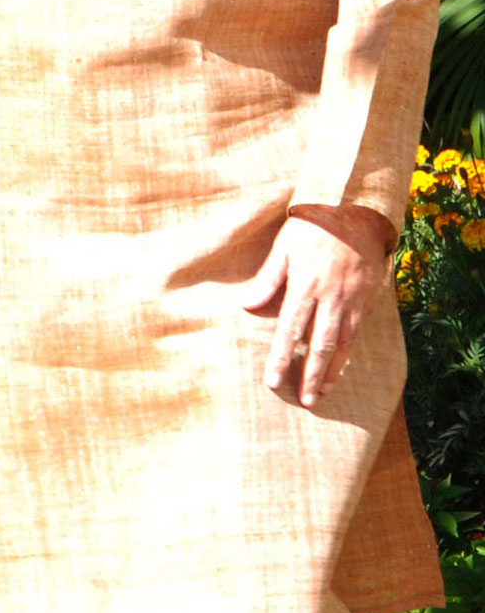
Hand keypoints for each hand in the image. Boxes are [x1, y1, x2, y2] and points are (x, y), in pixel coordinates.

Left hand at [237, 204, 394, 406]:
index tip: (273, 381)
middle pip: (319, 346)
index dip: (280, 358)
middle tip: (305, 400)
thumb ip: (267, 279)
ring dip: (332, 371)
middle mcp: (330, 298)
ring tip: (322, 392)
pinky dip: (348, 355)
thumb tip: (245, 304)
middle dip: (311, 376)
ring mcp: (352, 301)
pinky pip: (357, 334)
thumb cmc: (311, 227)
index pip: (288, 331)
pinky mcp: (368, 300)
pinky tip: (340, 367)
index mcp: (305, 286)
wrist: (355, 212)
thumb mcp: (283, 247)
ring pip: (342, 345)